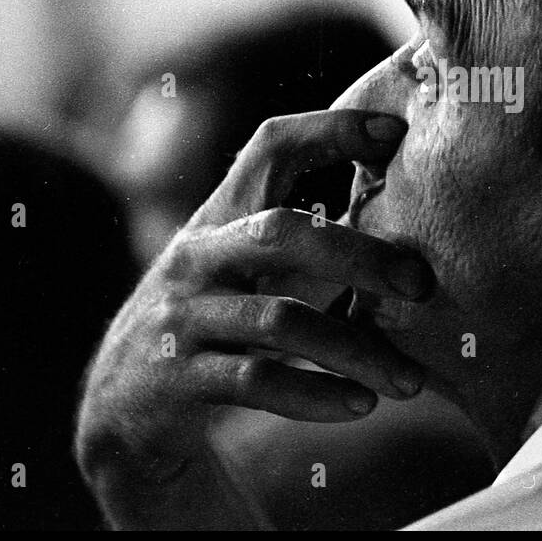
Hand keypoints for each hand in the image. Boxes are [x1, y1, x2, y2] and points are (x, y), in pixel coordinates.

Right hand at [74, 109, 432, 513]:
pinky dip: (316, 395)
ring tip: (411, 380)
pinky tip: (359, 405)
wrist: (119, 409)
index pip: (270, 148)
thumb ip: (303, 243)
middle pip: (282, 233)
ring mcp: (182, 316)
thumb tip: (410, 228)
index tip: (395, 131)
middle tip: (422, 284)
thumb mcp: (241, 270)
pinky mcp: (176, 379)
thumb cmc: (212, 325)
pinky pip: (256, 382)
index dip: (330, 130)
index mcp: (221, 216)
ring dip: (356, 351)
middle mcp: (197, 256)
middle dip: (360, 254)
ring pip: (280, 321)